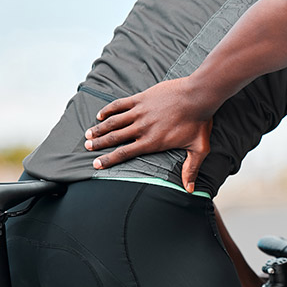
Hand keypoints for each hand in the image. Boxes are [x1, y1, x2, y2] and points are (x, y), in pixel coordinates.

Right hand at [83, 80, 212, 190]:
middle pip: (115, 138)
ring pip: (113, 122)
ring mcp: (140, 112)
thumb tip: (190, 190)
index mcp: (152, 142)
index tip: (96, 165)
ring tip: (88, 134)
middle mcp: (142, 128)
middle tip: (87, 147)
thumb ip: (191, 169)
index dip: (109, 160)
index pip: (125, 153)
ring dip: (99, 128)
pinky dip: (108, 110)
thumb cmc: (199, 122)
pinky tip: (101, 115)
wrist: (198, 96)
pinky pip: (120, 105)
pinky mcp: (141, 98)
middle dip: (99, 144)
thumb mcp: (198, 149)